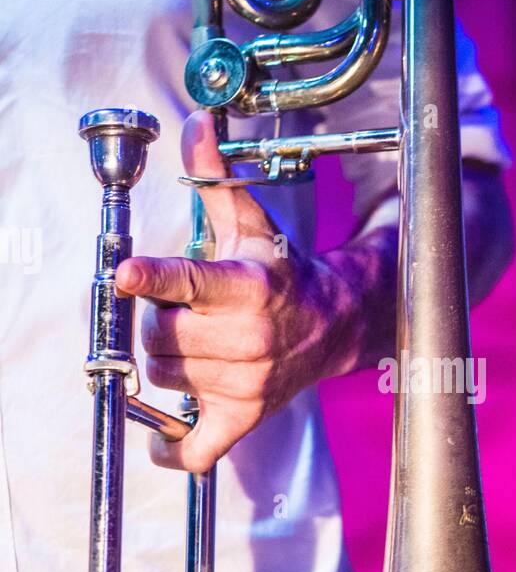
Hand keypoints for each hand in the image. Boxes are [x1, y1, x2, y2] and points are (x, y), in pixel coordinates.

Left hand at [114, 112, 352, 472]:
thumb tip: (196, 122)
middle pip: (160, 336)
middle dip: (159, 321)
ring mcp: (247, 382)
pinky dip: (173, 449)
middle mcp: (249, 338)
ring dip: (166, 359)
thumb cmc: (281, 273)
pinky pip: (197, 447)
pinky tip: (161, 440)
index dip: (153, 279)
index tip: (125, 275)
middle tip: (183, 311)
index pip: (191, 282)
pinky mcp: (245, 416)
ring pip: (165, 377)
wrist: (335, 325)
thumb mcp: (248, 224)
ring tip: (194, 340)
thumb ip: (214, 177)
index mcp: (247, 286)